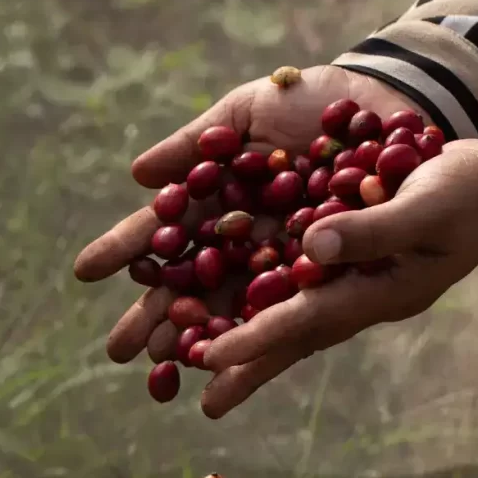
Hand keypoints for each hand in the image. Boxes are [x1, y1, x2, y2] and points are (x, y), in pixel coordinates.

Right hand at [73, 65, 423, 362]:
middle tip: (119, 351)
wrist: (391, 108)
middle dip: (154, 318)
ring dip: (196, 343)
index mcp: (215, 202)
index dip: (124, 251)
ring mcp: (277, 269)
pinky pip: (287, 326)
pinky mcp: (319, 288)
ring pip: (228, 314)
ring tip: (165, 370)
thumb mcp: (250, 112)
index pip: (160, 231)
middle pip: (188, 287)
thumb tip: (137, 174)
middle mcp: (239, 243)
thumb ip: (194, 140)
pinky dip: (258, 352)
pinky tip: (226, 374)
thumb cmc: (315, 103)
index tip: (86, 271)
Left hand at [200, 133, 477, 417]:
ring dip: (253, 346)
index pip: (305, 321)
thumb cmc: (473, 194)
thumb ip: (375, 229)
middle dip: (249, 369)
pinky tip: (235, 308)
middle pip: (293, 340)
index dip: (256, 339)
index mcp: (377, 294)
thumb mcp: (430, 204)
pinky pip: (303, 293)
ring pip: (294, 322)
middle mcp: (359, 299)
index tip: (210, 358)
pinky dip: (269, 307)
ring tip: (207, 369)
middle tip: (206, 405)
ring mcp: (356, 287)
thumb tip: (313, 244)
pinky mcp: (352, 266)